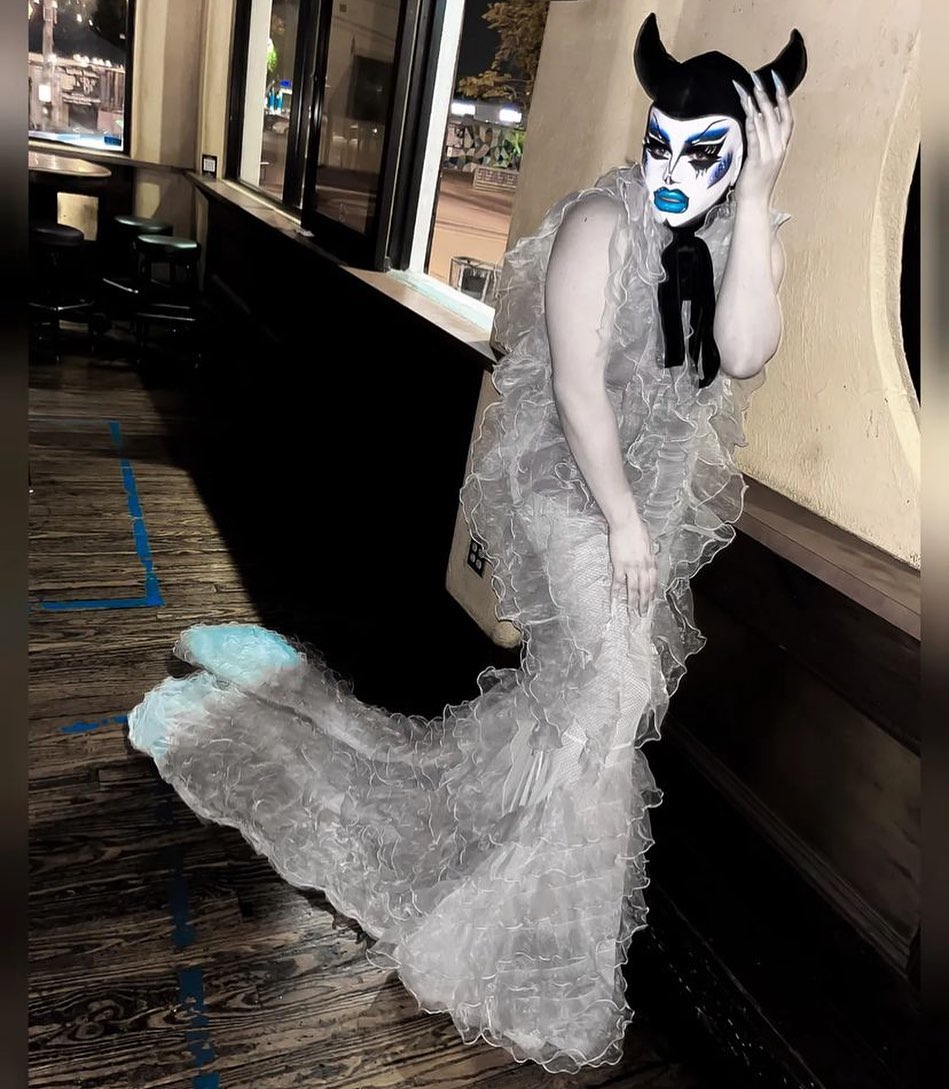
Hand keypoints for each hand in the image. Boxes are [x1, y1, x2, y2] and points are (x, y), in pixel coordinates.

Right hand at [608, 515, 655, 615]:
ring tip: (631, 612)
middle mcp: (643, 567)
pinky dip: (616, 592)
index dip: (652, 593)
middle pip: (645, 589)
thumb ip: (649, 554)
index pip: (653, 582)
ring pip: (633, 589)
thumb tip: (650, 560)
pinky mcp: (619, 565)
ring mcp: (632, 567)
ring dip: (633, 602)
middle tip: (643, 614)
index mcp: (651, 562)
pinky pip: (618, 582)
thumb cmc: (637, 529)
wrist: (627, 523)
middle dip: (645, 602)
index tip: (651, 602)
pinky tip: (614, 600)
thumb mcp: (649, 543)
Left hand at [732, 70, 793, 205]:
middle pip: (776, 116)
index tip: (775, 79)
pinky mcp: (757, 162)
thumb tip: (758, 117)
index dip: (782, 97)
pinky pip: (756, 140)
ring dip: (756, 105)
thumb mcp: (764, 156)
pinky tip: (748, 113)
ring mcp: (769, 155)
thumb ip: (764, 138)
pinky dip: (753, 125)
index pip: (786, 116)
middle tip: (757, 78)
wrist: (754, 203)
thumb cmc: (756, 181)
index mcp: (782, 146)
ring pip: (766, 124)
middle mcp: (778, 148)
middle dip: (767, 95)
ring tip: (747, 89)